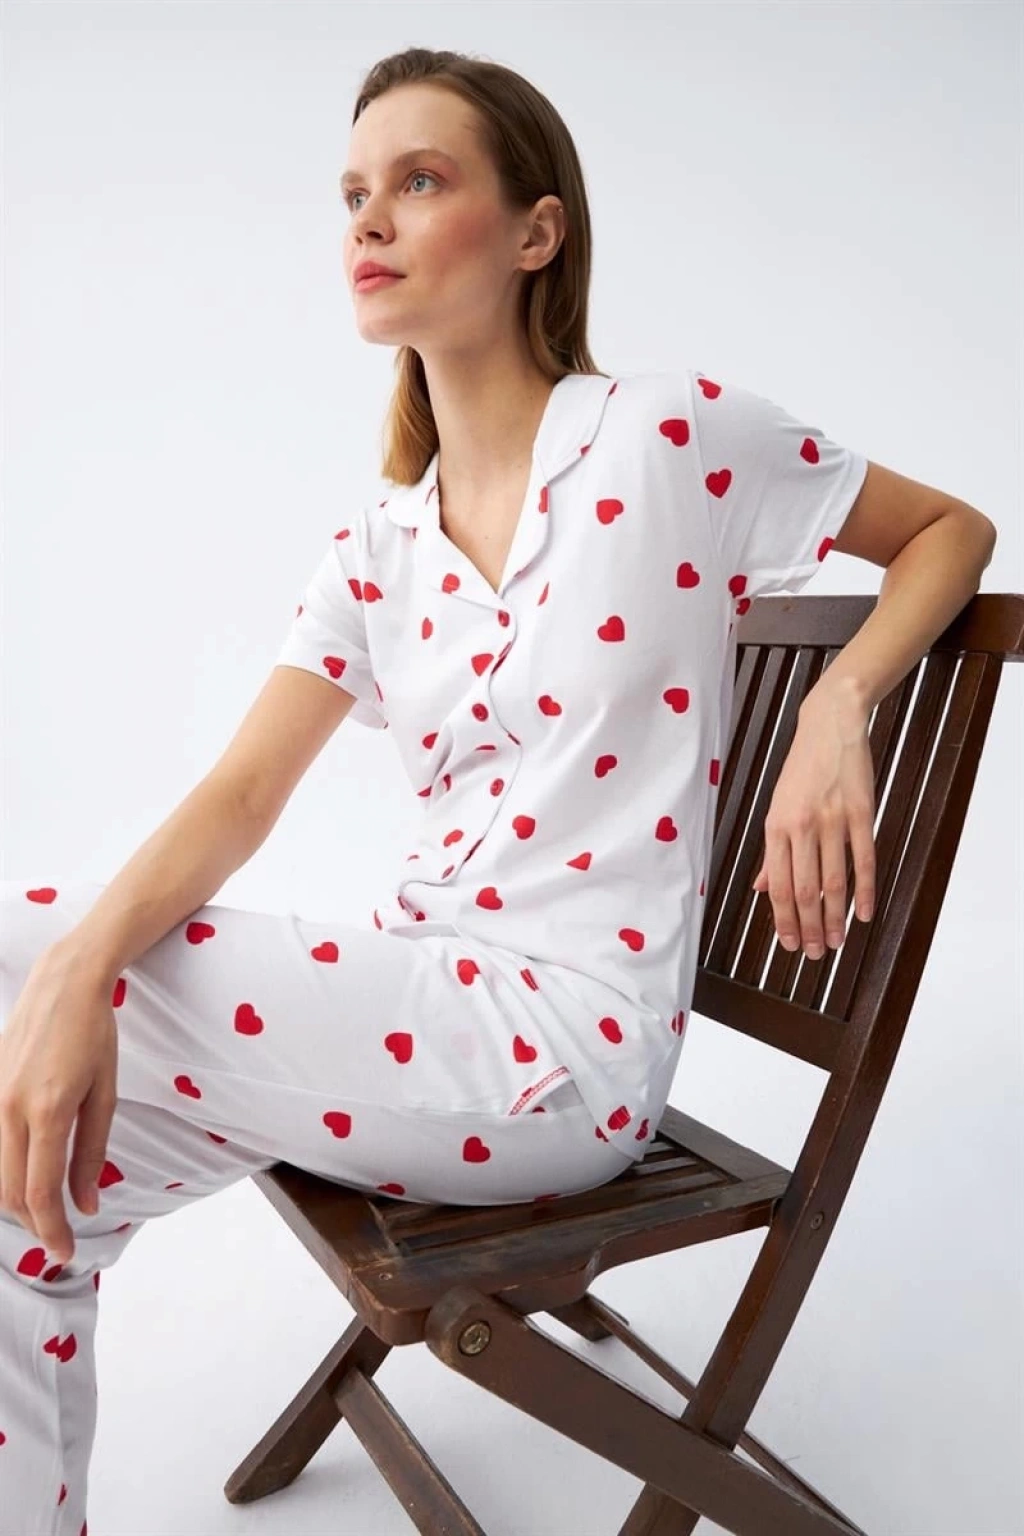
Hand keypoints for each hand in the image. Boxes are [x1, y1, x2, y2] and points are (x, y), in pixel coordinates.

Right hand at [0, 947, 118, 1262]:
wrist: (63, 985)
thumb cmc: (94, 1035)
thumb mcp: (104, 1094)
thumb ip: (92, 1152)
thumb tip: (86, 1204)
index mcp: (48, 1110)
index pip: (40, 1192)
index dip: (52, 1229)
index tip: (67, 1251)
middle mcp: (10, 1108)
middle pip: (10, 1192)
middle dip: (35, 1222)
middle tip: (61, 1236)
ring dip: (19, 1200)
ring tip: (48, 1209)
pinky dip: (9, 1169)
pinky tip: (29, 1173)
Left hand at [751, 678, 875, 957]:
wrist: (829, 726)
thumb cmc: (801, 769)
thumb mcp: (776, 806)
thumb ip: (772, 850)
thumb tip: (762, 887)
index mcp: (776, 827)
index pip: (778, 885)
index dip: (783, 919)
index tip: (790, 944)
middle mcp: (801, 827)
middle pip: (804, 890)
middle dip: (809, 927)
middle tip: (817, 954)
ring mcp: (832, 820)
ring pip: (833, 881)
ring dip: (835, 917)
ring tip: (837, 942)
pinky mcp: (860, 814)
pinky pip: (863, 860)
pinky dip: (865, 891)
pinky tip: (865, 914)